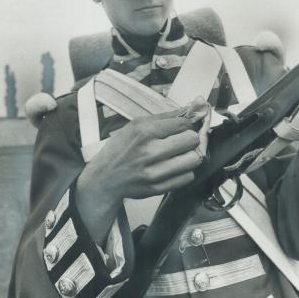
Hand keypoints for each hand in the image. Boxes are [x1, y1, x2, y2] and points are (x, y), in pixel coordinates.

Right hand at [75, 106, 210, 243]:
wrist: (105, 177)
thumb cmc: (121, 148)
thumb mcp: (136, 124)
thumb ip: (165, 117)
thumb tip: (192, 108)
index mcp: (145, 132)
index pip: (183, 124)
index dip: (188, 123)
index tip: (184, 126)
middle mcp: (150, 152)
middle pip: (192, 140)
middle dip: (191, 137)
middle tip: (184, 139)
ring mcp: (155, 172)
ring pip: (194, 160)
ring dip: (191, 154)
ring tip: (182, 153)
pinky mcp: (158, 188)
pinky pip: (187, 177)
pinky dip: (185, 171)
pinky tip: (175, 166)